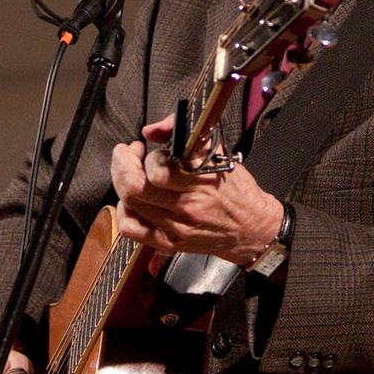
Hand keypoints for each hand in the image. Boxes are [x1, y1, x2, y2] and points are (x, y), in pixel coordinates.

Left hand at [110, 114, 283, 266]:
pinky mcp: (170, 243)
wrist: (252, 228)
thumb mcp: (218, 152)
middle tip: (126, 153)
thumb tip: (152, 130)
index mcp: (200, 181)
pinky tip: (131, 200)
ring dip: (121, 181)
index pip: (157, 170)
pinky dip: (124, 211)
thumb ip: (184, 132)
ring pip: (130, 204)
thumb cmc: (235, 189)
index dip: (146, 156)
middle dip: (122, 164)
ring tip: (129, 171)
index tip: (148, 148)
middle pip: (135, 187)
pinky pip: (132, 230)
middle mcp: (187, 206)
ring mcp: (176, 227)